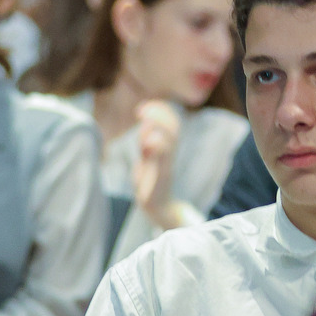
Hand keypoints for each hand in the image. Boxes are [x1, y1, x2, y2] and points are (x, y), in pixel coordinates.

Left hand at [132, 101, 184, 229]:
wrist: (157, 208)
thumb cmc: (151, 181)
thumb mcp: (146, 158)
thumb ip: (146, 142)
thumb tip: (145, 124)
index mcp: (167, 148)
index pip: (172, 123)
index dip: (161, 111)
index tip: (144, 107)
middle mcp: (169, 155)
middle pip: (174, 128)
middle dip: (160, 114)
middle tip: (141, 110)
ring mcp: (166, 166)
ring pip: (171, 140)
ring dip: (158, 126)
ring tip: (143, 119)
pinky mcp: (160, 178)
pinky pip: (163, 159)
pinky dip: (157, 146)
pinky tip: (147, 143)